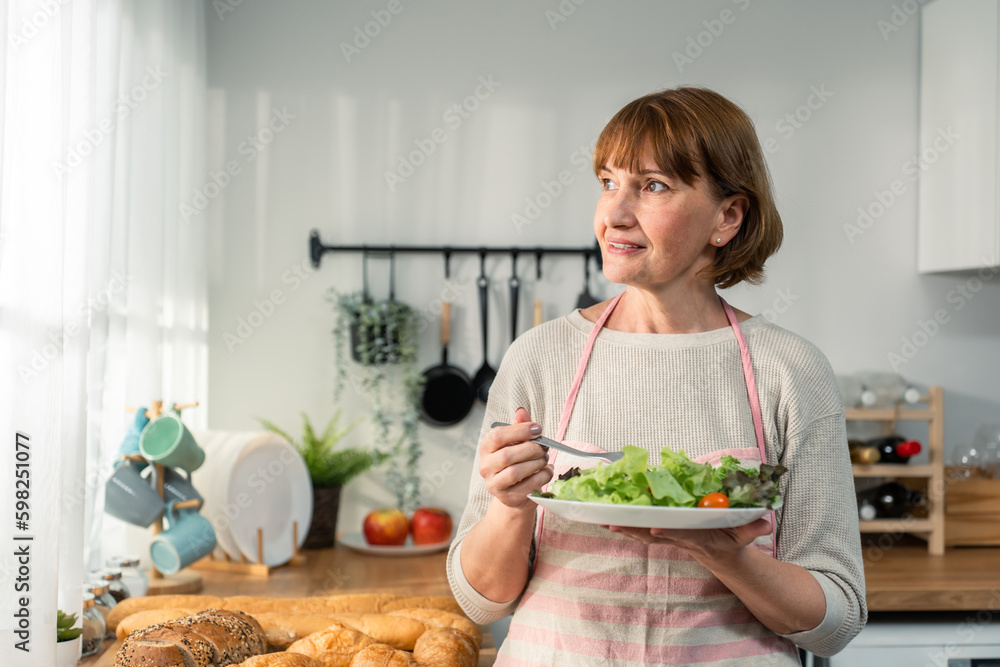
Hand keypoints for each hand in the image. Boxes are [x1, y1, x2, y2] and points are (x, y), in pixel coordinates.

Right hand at [479, 407, 552, 509]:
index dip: (520, 430)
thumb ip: (519, 426)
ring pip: (516, 472)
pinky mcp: (508, 498)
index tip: (538, 429)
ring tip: (544, 459)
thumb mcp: (517, 442)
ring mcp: (494, 484)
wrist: (516, 493)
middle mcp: (485, 467)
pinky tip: (547, 471)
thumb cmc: (517, 462)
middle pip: (507, 455)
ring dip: (536, 463)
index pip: (497, 436)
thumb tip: (521, 411)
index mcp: (486, 448)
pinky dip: (542, 476)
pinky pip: (528, 485)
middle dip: (531, 449)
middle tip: (544, 447)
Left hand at [602, 519, 770, 567]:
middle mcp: (675, 535)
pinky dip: (622, 520)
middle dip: (631, 530)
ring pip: (639, 530)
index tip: (653, 527)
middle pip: (650, 534)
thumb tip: (766, 524)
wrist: (719, 552)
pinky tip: (603, 514)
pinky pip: (638, 524)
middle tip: (610, 524)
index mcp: (694, 536)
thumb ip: (752, 529)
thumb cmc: (729, 541)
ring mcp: (666, 533)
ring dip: (620, 526)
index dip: (666, 531)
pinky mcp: (661, 528)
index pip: (678, 534)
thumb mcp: (743, 536)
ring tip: (598, 519)